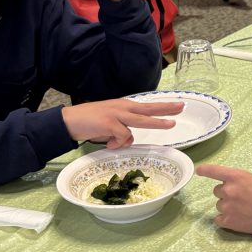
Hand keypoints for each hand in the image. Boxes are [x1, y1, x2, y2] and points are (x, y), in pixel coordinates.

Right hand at [61, 98, 183, 148]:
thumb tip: (129, 140)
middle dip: (167, 108)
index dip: (163, 106)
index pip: (147, 105)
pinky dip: (116, 144)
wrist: (68, 121)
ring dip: (157, 122)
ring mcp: (116, 114)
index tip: (177, 105)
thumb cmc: (89, 122)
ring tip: (171, 124)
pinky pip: (123, 136)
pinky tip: (108, 145)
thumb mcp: (109, 125)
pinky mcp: (109, 123)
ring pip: (142, 119)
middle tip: (183, 107)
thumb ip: (122, 130)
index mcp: (123, 107)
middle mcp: (122, 108)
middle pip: (149, 108)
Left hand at [194, 163, 251, 234]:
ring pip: (219, 205)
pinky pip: (218, 219)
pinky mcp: (227, 221)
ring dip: (227, 206)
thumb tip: (229, 185)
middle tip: (240, 198)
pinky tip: (236, 218)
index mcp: (235, 177)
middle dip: (226, 194)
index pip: (214, 171)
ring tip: (242, 209)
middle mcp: (228, 190)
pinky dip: (225, 219)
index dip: (205, 170)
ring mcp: (226, 206)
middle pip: (217, 191)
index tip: (198, 170)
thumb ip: (238, 180)